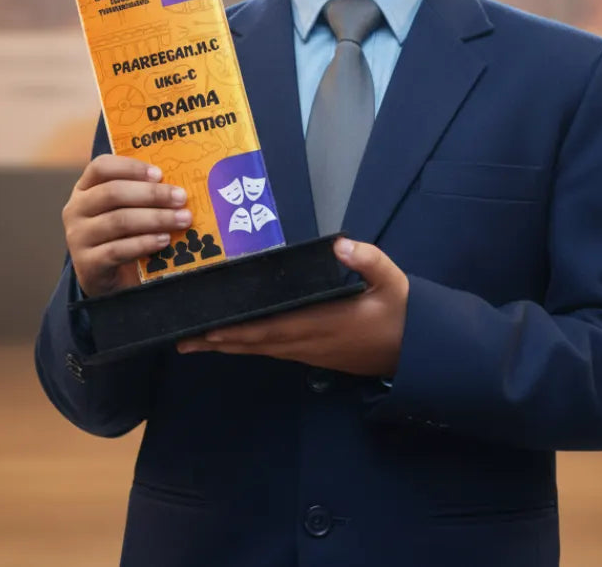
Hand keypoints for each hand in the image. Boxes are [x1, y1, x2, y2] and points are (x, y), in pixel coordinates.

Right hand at [62, 154, 191, 296]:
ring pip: (119, 221)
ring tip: (182, 219)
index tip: (159, 173)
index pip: (101, 167)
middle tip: (181, 198)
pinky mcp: (87, 264)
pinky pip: (118, 250)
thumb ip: (143, 194)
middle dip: (152, 194)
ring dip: (156, 218)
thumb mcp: (128, 209)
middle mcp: (75, 210)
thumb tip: (178, 185)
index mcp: (85, 188)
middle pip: (113, 193)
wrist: (107, 277)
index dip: (131, 167)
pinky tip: (165, 240)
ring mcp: (78, 238)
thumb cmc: (123, 234)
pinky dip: (145, 243)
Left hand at [177, 238, 409, 375]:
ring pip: (263, 350)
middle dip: (220, 342)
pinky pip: (275, 351)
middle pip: (257, 343)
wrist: (418, 352)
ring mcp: (312, 352)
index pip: (273, 327)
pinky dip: (250, 347)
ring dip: (230, 347)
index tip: (208, 328)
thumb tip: (339, 244)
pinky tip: (236, 342)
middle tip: (182, 340)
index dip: (239, 330)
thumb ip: (368, 260)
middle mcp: (311, 342)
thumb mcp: (393, 281)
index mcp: (325, 322)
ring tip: (197, 343)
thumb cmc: (403, 313)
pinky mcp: (316, 355)